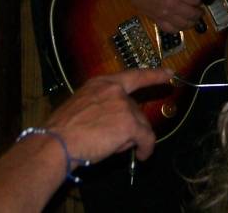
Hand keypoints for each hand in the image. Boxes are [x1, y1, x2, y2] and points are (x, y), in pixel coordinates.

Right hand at [48, 68, 169, 163]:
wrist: (58, 142)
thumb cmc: (63, 130)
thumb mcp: (82, 107)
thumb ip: (102, 108)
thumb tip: (117, 125)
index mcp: (102, 83)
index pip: (134, 76)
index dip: (153, 74)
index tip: (169, 73)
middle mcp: (115, 90)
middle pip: (136, 109)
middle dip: (130, 126)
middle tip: (113, 142)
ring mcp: (123, 105)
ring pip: (140, 124)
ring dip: (132, 138)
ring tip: (113, 149)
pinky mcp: (129, 123)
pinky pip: (146, 137)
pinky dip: (146, 148)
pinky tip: (142, 156)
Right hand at [134, 0, 202, 33]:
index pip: (196, 0)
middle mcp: (172, 5)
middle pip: (193, 14)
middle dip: (199, 13)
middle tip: (199, 11)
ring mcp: (164, 14)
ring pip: (184, 25)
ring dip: (192, 23)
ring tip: (193, 19)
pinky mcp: (156, 20)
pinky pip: (171, 30)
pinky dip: (178, 29)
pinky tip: (181, 24)